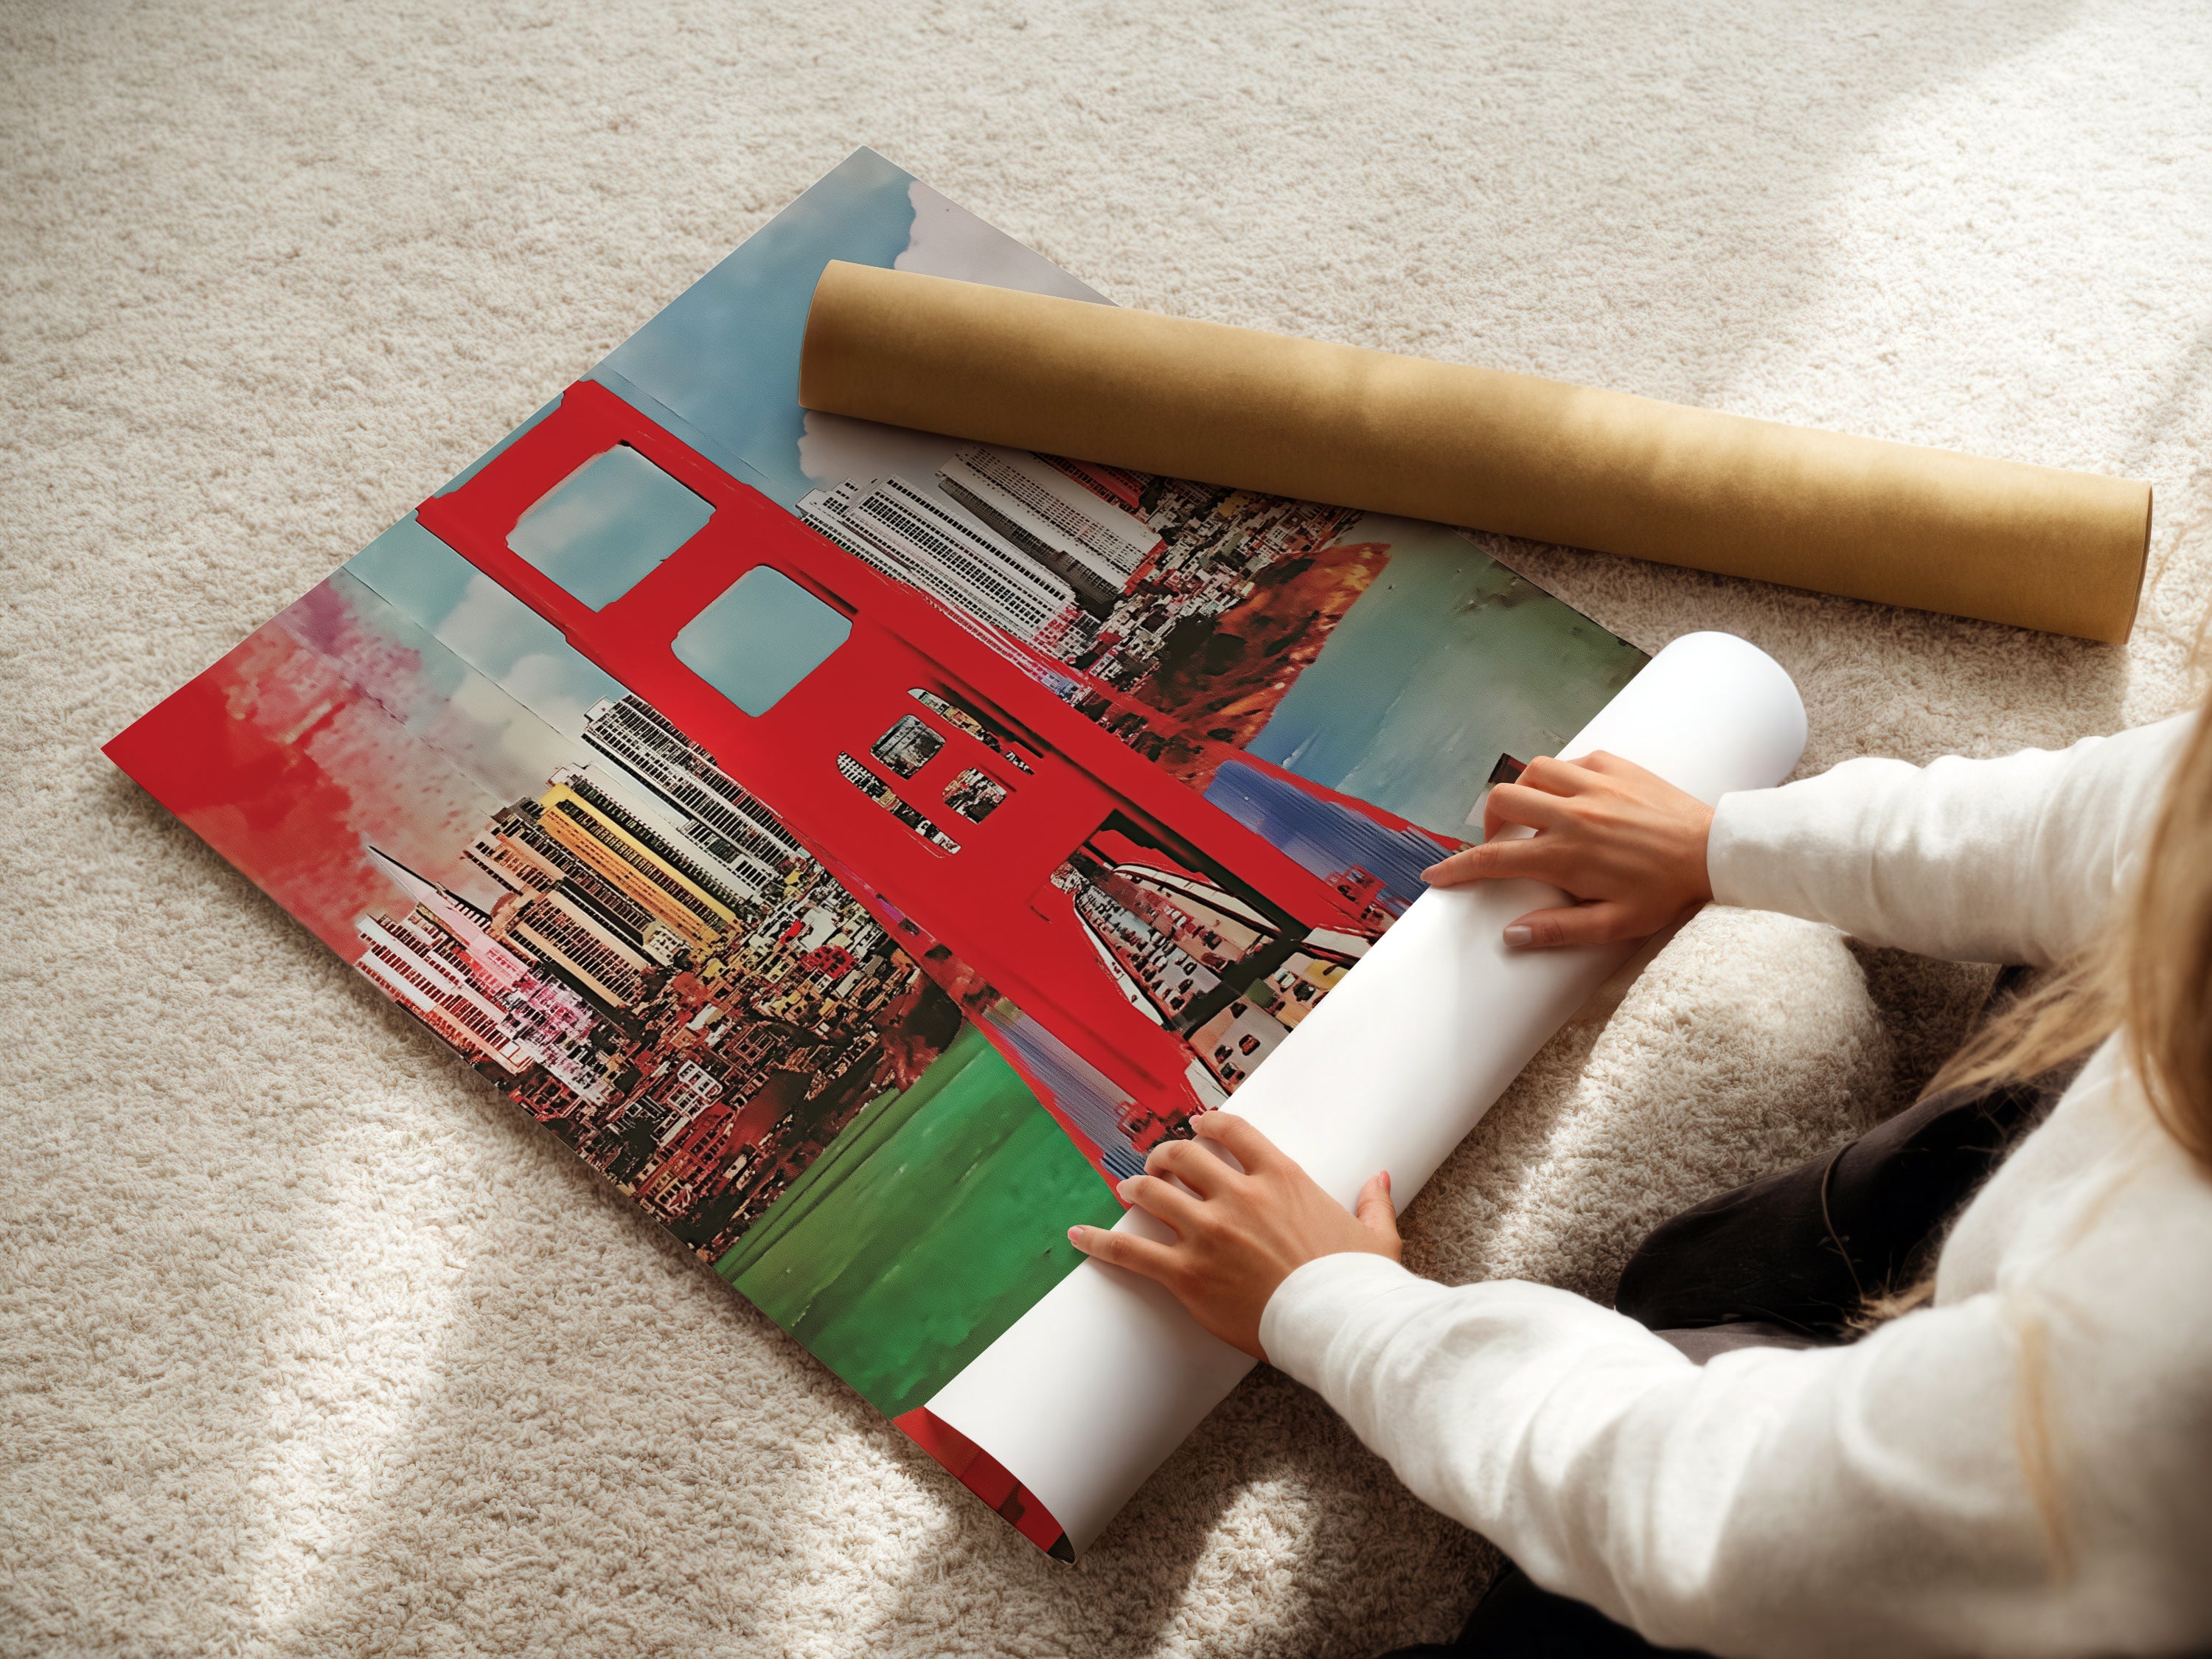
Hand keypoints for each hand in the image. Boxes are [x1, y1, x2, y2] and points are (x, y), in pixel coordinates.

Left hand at [1067, 1112, 1399, 1360]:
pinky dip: (1100, 1241)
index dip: (1208, 1124)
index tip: (1197, 1126)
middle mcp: (1239, 1196)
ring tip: (1125, 1189)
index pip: (1232, 1132)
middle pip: (1183, 1156)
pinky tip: (1078, 1235)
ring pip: (1153, 1194)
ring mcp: (1209, 1233)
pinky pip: (1131, 1251)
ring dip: (1135, 1188)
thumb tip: (1380, 1179)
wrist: (1339, 1325)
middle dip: (1164, 1155)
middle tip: (1156, 1162)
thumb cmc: (1358, 1284)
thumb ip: (1372, 1202)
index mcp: (1281, 1178)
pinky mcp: (1188, 1274)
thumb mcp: (1375, 1236)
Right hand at [1421, 751, 1713, 948]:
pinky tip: (1573, 797)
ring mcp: (1593, 784)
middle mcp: (1572, 813)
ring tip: (1534, 816)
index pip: (1494, 859)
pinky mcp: (1615, 765)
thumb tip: (1511, 935)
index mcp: (1566, 855)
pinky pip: (1571, 761)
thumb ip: (1560, 930)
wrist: (1715, 851)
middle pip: (1502, 801)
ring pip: (1532, 771)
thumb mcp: (1615, 925)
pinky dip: (1561, 777)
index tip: (1436, 876)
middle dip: (1488, 823)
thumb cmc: (1667, 893)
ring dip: (1523, 793)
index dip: (1457, 868)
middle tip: (1502, 845)